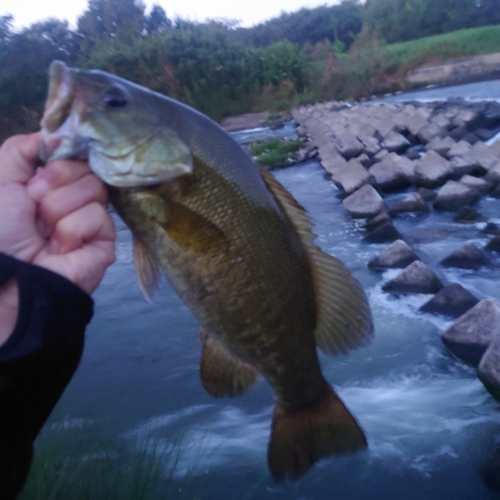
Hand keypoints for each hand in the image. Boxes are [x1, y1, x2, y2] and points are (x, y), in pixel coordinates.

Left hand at [0, 133, 115, 344]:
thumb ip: (24, 148)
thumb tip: (56, 135)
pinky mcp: (106, 240)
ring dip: (59, 210)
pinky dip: (72, 231)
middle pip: (87, 168)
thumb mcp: (1, 178)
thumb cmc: (0, 228)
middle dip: (55, 183)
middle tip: (35, 205)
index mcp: (52, 182)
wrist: (10, 273)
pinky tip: (61, 247)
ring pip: (94, 189)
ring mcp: (92, 218)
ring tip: (46, 232)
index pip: (75, 154)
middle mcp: (75, 197)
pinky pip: (98, 216)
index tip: (38, 175)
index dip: (60, 158)